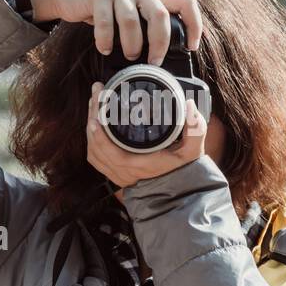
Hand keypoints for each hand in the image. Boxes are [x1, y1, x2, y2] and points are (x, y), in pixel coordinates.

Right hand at [29, 0, 201, 65]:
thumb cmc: (106, 11)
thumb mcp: (131, 16)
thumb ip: (147, 28)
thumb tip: (163, 58)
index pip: (186, 3)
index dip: (194, 25)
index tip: (191, 47)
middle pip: (160, 15)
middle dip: (159, 43)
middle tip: (154, 62)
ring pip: (132, 21)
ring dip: (132, 44)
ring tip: (129, 56)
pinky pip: (105, 22)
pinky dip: (106, 40)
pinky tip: (105, 49)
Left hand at [86, 82, 207, 188]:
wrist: (178, 192)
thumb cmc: (182, 170)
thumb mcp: (192, 150)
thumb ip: (195, 129)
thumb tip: (189, 106)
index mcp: (137, 165)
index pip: (110, 152)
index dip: (99, 135)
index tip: (96, 112)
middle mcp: (123, 171)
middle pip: (96, 146)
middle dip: (92, 117)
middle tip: (96, 93)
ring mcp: (117, 173)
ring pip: (93, 151)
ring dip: (89, 127)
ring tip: (94, 102)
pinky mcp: (115, 173)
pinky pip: (95, 159)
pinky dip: (91, 141)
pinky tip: (93, 122)